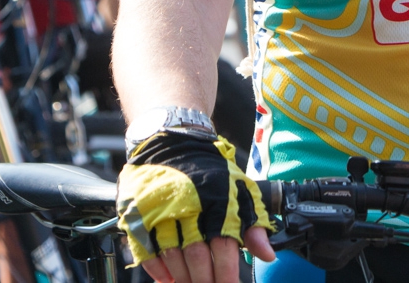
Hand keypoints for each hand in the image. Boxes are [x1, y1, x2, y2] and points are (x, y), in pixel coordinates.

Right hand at [116, 130, 274, 282]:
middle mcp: (189, 210)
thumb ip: (254, 225)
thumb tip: (268, 255)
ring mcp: (161, 214)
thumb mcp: (239, 190)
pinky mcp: (139, 215)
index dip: (227, 276)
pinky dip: (157, 269)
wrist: (173, 140)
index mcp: (217, 205)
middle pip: (198, 261)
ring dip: (182, 279)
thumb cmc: (210, 169)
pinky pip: (146, 251)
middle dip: (205, 282)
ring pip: (173, 260)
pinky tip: (167, 278)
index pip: (224, 252)